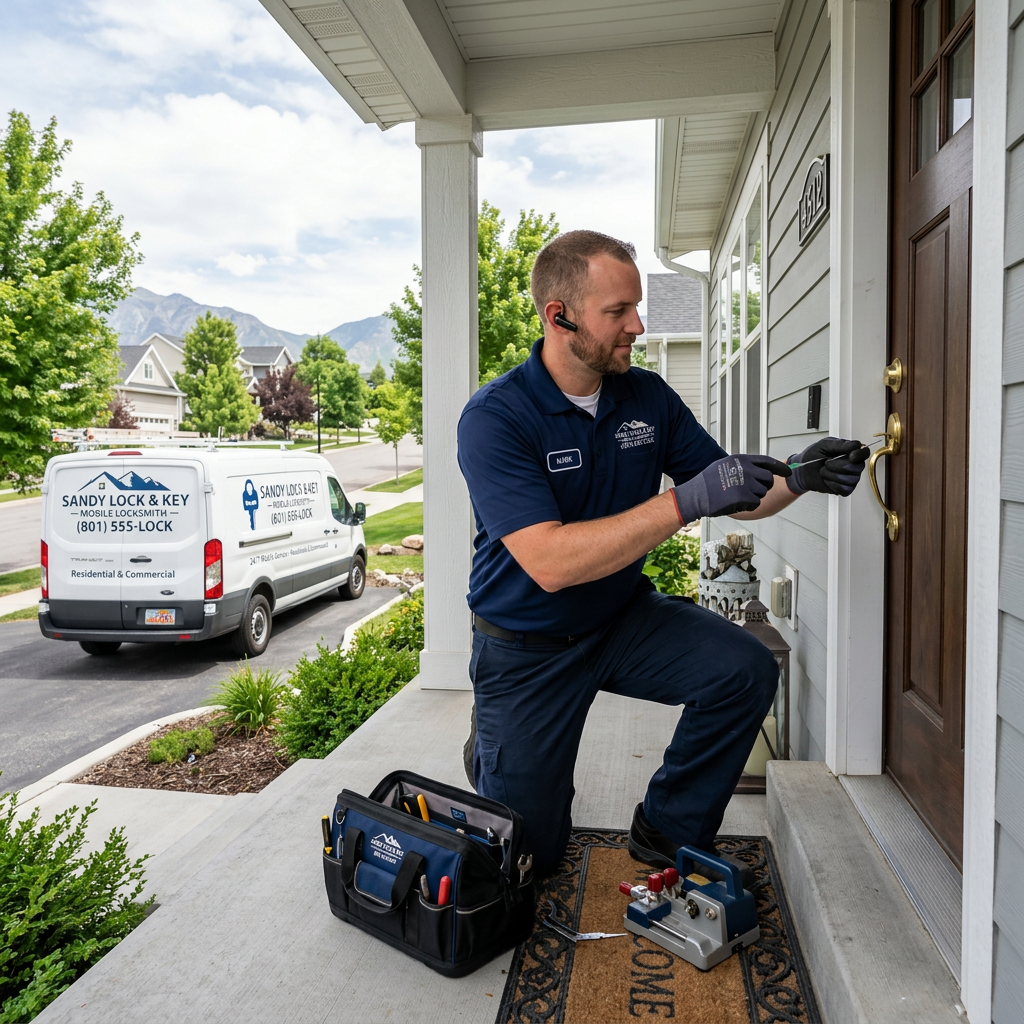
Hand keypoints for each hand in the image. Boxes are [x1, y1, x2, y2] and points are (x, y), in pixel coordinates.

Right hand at [671, 454, 791, 523]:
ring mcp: (746, 483)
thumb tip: (760, 470)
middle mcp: (746, 469)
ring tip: (736, 496)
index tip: (788, 472)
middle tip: (750, 491)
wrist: (696, 495)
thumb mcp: (725, 465)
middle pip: (768, 479)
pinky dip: (748, 506)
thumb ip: (743, 466)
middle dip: (763, 487)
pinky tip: (735, 502)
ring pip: (762, 492)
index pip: (767, 462)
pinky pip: (756, 503)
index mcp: (741, 460)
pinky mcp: (745, 497)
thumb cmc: (708, 482)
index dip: (780, 468)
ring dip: (753, 497)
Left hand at [786, 437, 868, 495]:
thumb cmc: (813, 456)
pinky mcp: (845, 489)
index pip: (864, 452)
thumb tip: (856, 445)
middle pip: (858, 467)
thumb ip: (840, 444)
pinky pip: (845, 489)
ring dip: (833, 475)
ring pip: (851, 479)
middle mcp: (853, 465)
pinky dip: (833, 484)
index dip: (860, 455)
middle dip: (839, 465)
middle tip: (827, 462)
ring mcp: (850, 478)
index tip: (851, 456)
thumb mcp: (824, 445)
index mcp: (850, 452)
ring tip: (824, 471)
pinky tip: (827, 480)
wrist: (802, 470)